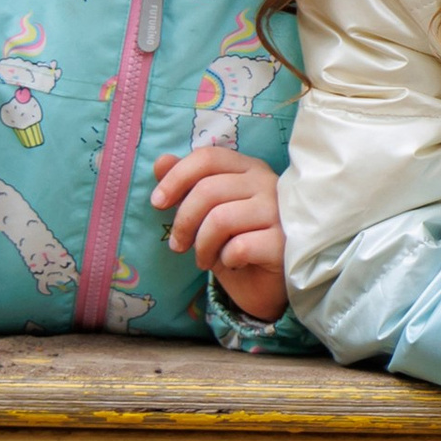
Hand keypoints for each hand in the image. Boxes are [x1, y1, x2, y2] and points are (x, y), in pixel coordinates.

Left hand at [152, 148, 286, 324]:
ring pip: (220, 219)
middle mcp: (267, 182)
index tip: (157, 203)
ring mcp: (278, 211)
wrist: (269, 283)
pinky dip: (226, 259)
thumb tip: (161, 161)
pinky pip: (239, 247)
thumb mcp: (207, 214)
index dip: (176, 177)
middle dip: (183, 222)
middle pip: (208, 190)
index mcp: (249, 168)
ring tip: (204, 259)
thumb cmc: (237, 242)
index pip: (208, 158)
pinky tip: (233, 263)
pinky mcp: (283, 241)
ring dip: (202, 246)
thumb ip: (188, 186)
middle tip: (178, 245)